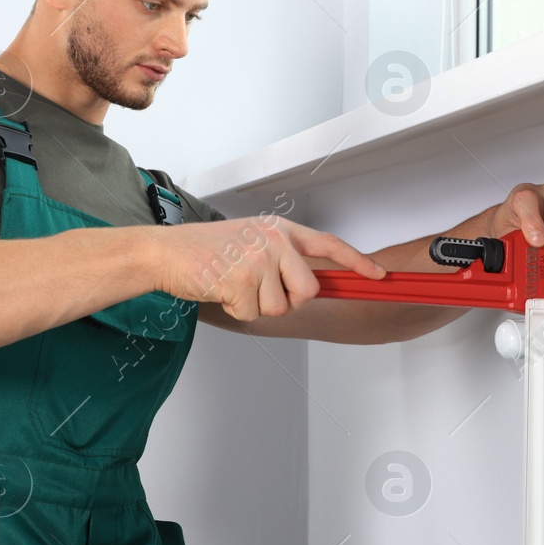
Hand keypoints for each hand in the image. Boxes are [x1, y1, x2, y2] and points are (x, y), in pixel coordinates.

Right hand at [149, 216, 385, 320]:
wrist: (165, 253)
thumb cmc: (204, 250)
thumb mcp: (249, 240)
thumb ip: (280, 257)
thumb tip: (308, 285)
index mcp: (278, 229)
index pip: (328, 244)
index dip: (357, 262)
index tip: (378, 275)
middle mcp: (273, 241)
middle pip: (308, 289)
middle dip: (287, 299)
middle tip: (259, 290)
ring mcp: (258, 259)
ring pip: (280, 307)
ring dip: (256, 306)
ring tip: (232, 284)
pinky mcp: (241, 281)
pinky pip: (253, 315)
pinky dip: (236, 311)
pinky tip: (220, 290)